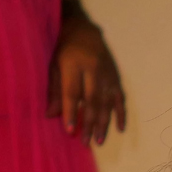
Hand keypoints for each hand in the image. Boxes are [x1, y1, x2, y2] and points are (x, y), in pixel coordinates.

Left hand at [46, 10, 125, 145]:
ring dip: (104, 123)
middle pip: (92, 101)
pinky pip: (120, 98)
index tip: (70, 131)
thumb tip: (51, 115)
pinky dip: (120, 114)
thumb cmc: (64, 48)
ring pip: (107, 102)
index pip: (73, 93)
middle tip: (86, 142)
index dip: (71, 112)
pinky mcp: (116, 77)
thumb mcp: (54, 66)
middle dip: (89, 123)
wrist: (83, 28)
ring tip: (100, 140)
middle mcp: (93, 69)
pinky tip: (120, 128)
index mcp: (74, 64)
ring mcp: (107, 73)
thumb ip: (54, 90)